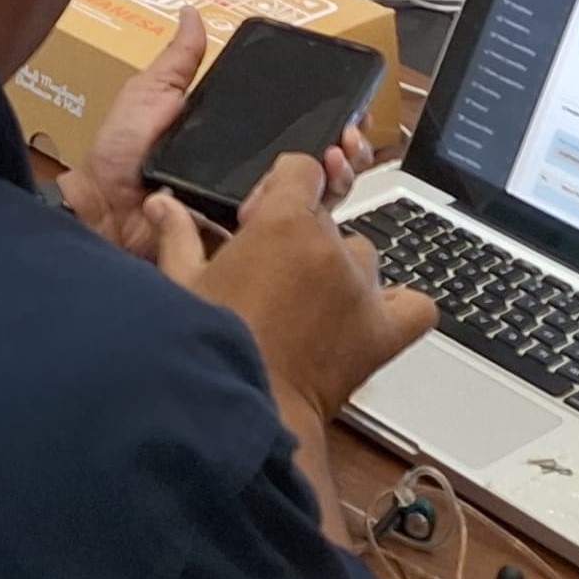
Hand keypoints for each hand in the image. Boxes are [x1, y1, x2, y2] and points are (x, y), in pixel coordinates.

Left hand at [69, 11, 375, 257]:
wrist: (103, 212)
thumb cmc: (118, 155)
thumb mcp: (150, 96)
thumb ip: (178, 63)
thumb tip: (192, 11)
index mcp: (233, 142)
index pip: (296, 130)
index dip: (328, 120)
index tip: (349, 109)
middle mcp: (249, 176)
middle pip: (317, 165)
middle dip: (346, 149)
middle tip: (349, 137)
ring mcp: (252, 212)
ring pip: (315, 200)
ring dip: (339, 177)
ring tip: (339, 158)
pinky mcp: (247, 242)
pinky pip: (291, 235)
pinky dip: (313, 219)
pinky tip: (318, 198)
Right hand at [157, 155, 437, 417]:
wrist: (247, 407)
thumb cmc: (212, 343)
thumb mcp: (184, 283)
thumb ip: (178, 234)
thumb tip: (162, 202)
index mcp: (284, 223)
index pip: (301, 170)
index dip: (279, 188)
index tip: (257, 218)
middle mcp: (331, 248)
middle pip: (327, 218)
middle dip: (300, 237)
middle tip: (270, 273)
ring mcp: (363, 289)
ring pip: (362, 256)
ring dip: (340, 270)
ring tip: (309, 303)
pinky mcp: (383, 332)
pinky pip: (416, 307)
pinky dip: (401, 306)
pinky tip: (373, 315)